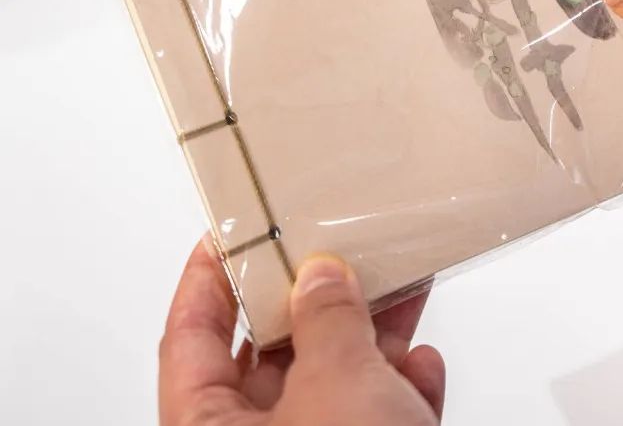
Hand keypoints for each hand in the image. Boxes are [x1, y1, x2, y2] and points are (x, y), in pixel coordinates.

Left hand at [159, 243, 444, 425]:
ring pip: (333, 386)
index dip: (209, 276)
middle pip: (272, 356)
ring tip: (398, 283)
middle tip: (334, 245)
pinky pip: (375, 423)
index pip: (190, 337)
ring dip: (371, 336)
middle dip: (315, 299)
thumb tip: (321, 276)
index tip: (234, 228)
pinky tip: (421, 368)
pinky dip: (400, 391)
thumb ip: (326, 318)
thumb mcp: (336, 383)